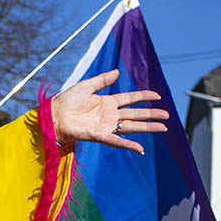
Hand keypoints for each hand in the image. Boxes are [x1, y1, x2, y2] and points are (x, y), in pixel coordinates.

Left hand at [51, 69, 169, 153]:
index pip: (131, 99)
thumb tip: (118, 72)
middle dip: (152, 114)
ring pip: (132, 127)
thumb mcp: (86, 86)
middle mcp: (109, 115)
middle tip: (167, 115)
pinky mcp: (99, 135)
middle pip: (135, 114)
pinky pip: (118, 140)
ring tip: (163, 128)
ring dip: (148, 128)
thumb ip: (102, 80)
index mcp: (107, 102)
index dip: (144, 96)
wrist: (53, 116)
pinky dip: (129, 145)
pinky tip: (141, 149)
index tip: (158, 95)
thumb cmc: (66, 102)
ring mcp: (106, 126)